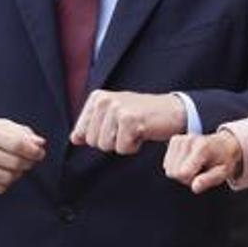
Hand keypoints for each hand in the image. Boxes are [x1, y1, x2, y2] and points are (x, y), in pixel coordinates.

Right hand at [0, 117, 45, 194]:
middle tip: (28, 159)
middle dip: (27, 163)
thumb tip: (39, 143)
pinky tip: (2, 173)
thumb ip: (20, 131)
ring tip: (14, 166)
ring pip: (8, 178)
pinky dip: (6, 182)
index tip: (39, 152)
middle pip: (14, 163)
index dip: (32, 151)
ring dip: (17, 174)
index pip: (16, 144)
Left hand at [70, 90, 185, 153]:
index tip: (116, 126)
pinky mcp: (129, 120)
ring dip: (122, 143)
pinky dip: (133, 146)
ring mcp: (117, 109)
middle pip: (93, 141)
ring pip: (106, 146)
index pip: (81, 133)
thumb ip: (91, 126)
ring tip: (135, 129)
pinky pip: (122, 148)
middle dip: (111, 141)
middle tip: (127, 128)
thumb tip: (74, 139)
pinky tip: (142, 132)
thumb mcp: (113, 115)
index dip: (100, 137)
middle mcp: (104, 100)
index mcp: (97, 97)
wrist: (172, 110)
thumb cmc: (142, 115)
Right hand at [163, 131, 242, 193]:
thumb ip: (208, 181)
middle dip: (185, 178)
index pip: (182, 173)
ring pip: (168, 169)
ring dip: (180, 173)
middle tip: (199, 172)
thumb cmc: (222, 161)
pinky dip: (176, 166)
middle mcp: (188, 140)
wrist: (222, 144)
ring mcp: (180, 138)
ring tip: (194, 167)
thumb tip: (194, 187)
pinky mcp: (174, 140)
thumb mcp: (222, 173)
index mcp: (202, 148)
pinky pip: (167, 164)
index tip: (203, 176)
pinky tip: (187, 162)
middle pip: (174, 172)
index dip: (191, 181)